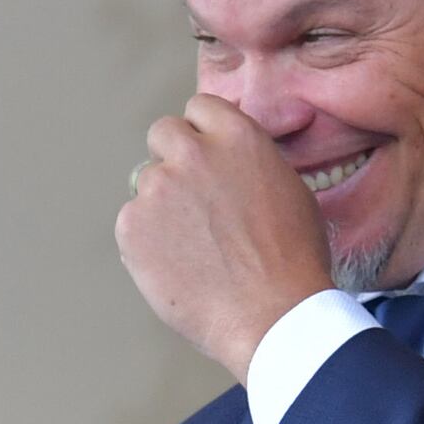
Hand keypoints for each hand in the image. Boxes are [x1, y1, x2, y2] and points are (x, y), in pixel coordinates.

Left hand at [116, 95, 336, 377]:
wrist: (272, 315)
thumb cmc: (292, 261)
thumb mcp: (288, 188)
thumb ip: (249, 161)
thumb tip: (227, 160)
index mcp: (236, 136)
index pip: (199, 108)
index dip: (203, 135)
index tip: (207, 158)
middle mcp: (192, 152)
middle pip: (163, 133)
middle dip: (174, 159)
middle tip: (193, 201)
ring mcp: (157, 188)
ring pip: (146, 182)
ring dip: (162, 205)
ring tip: (194, 247)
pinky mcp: (131, 226)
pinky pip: (131, 223)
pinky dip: (147, 242)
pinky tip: (178, 267)